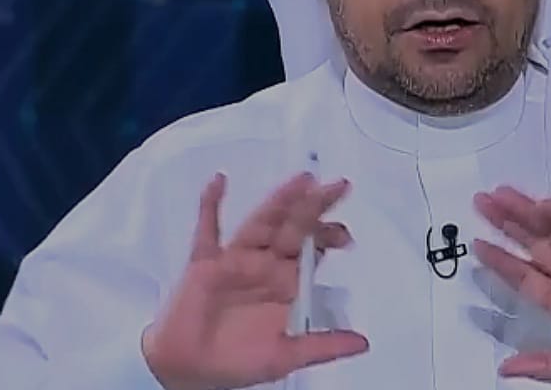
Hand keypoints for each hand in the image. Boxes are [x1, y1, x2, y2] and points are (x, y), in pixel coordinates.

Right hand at [142, 172, 367, 389]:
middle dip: (315, 208)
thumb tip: (363, 344)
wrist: (186, 370)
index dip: (329, 238)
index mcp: (285, 283)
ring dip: (280, 201)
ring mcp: (235, 259)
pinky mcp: (205, 262)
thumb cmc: (235, 362)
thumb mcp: (284, 356)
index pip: (313, 250)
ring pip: (262, 223)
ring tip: (301, 180)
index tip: (345, 235)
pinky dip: (210, 205)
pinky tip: (219, 181)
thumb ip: (322, 346)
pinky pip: (207, 229)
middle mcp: (265, 264)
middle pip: (294, 228)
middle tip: (337, 186)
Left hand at [473, 187, 550, 389]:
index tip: (475, 244)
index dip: (500, 260)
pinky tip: (546, 205)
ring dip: (531, 213)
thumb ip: (546, 364)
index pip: (524, 277)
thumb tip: (505, 368)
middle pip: (535, 245)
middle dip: (508, 223)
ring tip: (502, 196)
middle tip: (481, 201)